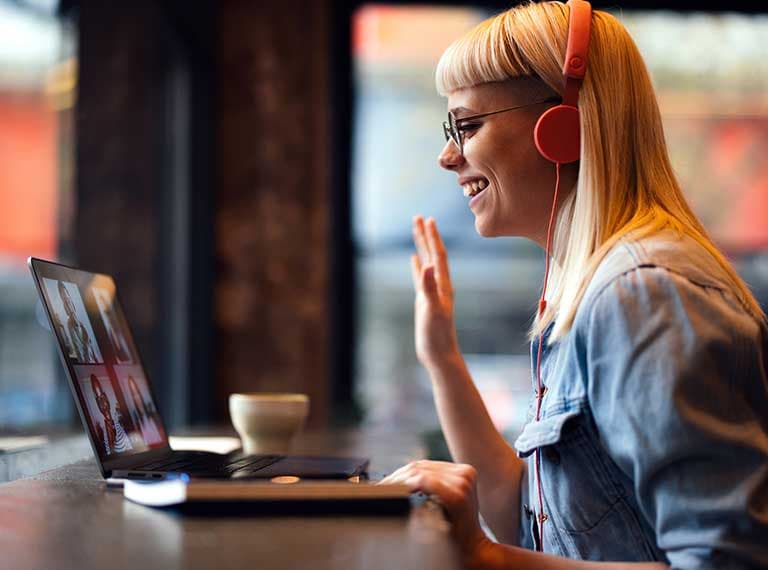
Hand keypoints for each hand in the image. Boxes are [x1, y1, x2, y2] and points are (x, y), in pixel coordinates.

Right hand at [380, 460, 491, 565]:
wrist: (472, 541)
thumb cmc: (454, 539)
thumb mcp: (432, 526)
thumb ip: (417, 508)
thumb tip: (398, 495)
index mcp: (458, 494)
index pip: (422, 478)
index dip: (401, 482)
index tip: (387, 489)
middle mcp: (464, 478)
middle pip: (422, 469)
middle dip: (399, 477)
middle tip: (383, 485)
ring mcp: (464, 472)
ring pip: (425, 464)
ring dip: (406, 473)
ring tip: (391, 482)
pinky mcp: (462, 470)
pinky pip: (432, 465)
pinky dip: (417, 471)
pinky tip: (406, 478)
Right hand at [411, 216, 459, 369]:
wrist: (439, 353)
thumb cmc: (437, 335)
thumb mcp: (432, 310)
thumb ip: (430, 288)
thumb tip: (426, 266)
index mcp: (443, 285)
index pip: (438, 255)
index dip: (433, 238)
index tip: (428, 219)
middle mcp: (439, 285)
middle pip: (432, 254)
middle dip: (426, 235)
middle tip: (419, 217)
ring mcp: (432, 291)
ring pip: (425, 262)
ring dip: (421, 246)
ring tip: (416, 230)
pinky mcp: (425, 300)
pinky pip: (420, 277)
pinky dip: (416, 266)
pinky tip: (413, 259)